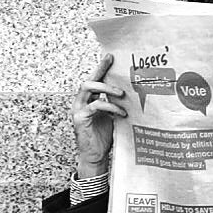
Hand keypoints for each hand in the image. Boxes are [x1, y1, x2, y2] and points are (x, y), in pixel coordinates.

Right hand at [72, 53, 127, 178]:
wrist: (96, 156)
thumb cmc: (104, 137)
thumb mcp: (112, 116)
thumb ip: (116, 104)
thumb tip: (133, 93)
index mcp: (89, 100)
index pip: (95, 79)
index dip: (101, 67)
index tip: (110, 56)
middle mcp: (81, 102)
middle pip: (89, 79)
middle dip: (100, 69)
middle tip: (112, 64)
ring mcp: (79, 109)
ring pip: (87, 87)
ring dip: (105, 87)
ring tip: (120, 93)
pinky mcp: (80, 118)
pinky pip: (95, 106)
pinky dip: (110, 107)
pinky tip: (121, 112)